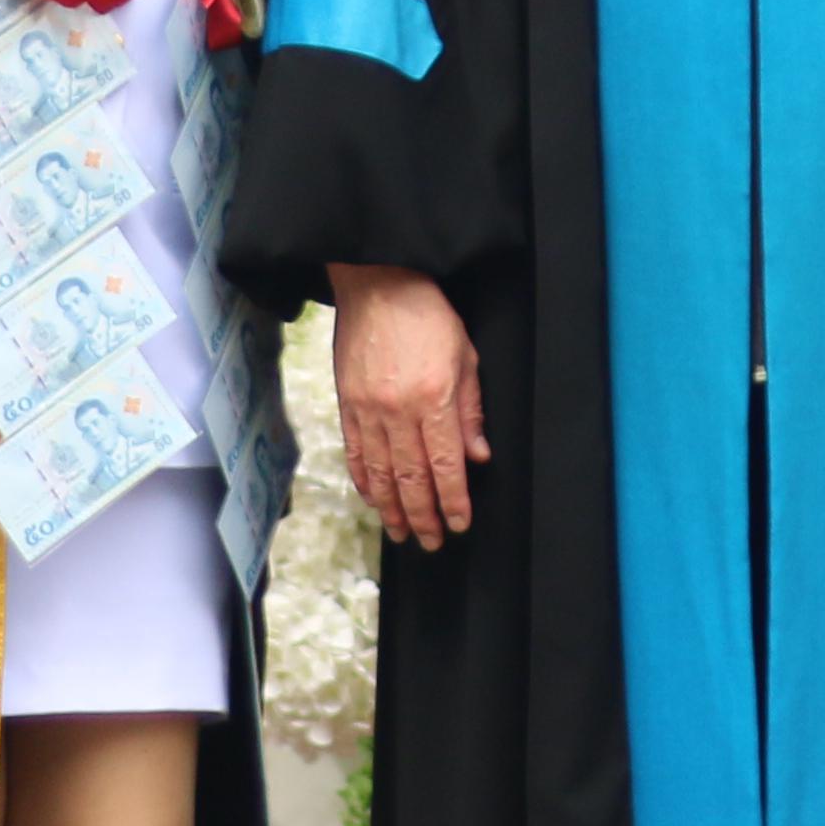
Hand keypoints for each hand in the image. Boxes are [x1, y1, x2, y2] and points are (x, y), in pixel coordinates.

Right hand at [329, 263, 488, 550]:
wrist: (378, 284)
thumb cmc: (428, 316)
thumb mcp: (466, 356)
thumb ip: (471, 410)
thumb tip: (478, 456)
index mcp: (434, 399)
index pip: (446, 465)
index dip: (453, 501)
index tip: (459, 524)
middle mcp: (399, 411)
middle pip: (411, 478)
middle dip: (423, 516)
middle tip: (431, 541)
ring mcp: (368, 410)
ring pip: (380, 473)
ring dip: (392, 508)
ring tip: (401, 532)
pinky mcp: (347, 404)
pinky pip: (355, 453)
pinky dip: (364, 481)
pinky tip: (373, 499)